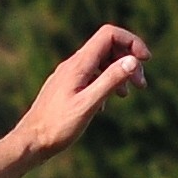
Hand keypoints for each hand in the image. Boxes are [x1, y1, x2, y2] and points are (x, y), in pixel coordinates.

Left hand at [13, 24, 151, 162]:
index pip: (109, 35)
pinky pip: (91, 76)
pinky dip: (105, 83)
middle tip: (142, 85)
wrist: (30, 142)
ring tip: (128, 94)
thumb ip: (110, 81)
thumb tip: (133, 61)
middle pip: (107, 47)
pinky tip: (106, 104)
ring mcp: (68, 76)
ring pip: (100, 63)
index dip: (131, 42)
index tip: (146, 60)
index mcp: (79, 64)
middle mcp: (73, 65)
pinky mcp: (66, 88)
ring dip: (119, 73)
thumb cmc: (57, 126)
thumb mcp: (89, 104)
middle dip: (128, 60)